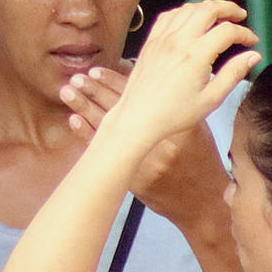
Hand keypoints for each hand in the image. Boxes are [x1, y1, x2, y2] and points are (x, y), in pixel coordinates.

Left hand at [61, 67, 230, 226]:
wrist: (203, 201)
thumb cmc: (200, 158)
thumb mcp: (197, 126)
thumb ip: (174, 103)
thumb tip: (144, 76)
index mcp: (175, 123)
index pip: (138, 96)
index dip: (114, 81)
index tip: (96, 70)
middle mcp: (158, 141)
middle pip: (119, 109)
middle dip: (95, 91)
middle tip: (77, 76)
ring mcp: (143, 161)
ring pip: (107, 128)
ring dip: (85, 107)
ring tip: (68, 91)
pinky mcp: (132, 178)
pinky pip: (104, 154)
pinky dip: (88, 134)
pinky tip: (75, 120)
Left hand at [112, 1, 260, 144]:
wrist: (139, 117)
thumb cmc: (173, 113)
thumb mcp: (211, 99)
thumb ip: (234, 74)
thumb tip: (252, 56)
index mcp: (195, 55)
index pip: (227, 31)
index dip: (244, 33)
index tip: (251, 41)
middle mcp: (178, 41)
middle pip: (208, 9)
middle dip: (229, 8)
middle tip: (240, 15)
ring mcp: (162, 39)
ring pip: (188, 8)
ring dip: (207, 7)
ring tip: (219, 15)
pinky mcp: (151, 41)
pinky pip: (168, 15)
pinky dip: (184, 11)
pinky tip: (191, 18)